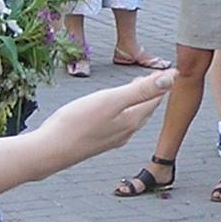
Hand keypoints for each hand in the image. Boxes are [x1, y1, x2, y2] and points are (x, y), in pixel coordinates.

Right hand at [27, 71, 173, 171]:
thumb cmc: (77, 123)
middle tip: (155, 77)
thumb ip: (141, 90)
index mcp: (133, 120)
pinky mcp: (98, 142)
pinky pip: (118, 124)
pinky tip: (113, 110)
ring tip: (136, 89)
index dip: (161, 82)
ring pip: (132, 117)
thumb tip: (171, 80)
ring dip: (137, 102)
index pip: (154, 98)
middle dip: (151, 93)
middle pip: (145, 109)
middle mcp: (126, 132)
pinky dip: (123, 112)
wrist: (50, 151)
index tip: (169, 69)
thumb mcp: (111, 100)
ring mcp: (112, 139)